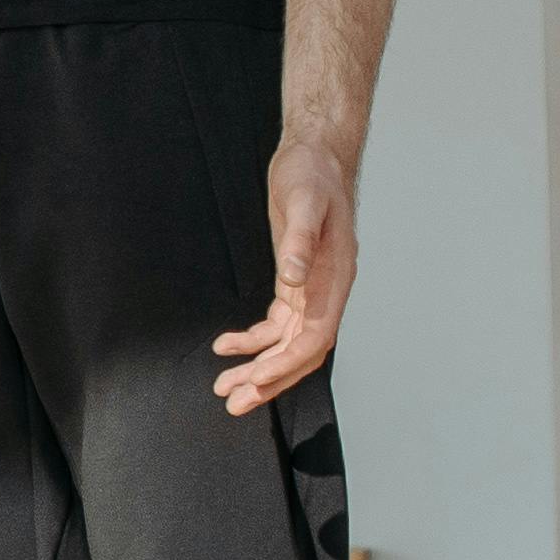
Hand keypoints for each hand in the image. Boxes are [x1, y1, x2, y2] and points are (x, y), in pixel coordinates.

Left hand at [213, 139, 355, 414]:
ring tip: (224, 386)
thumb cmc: (312, 176)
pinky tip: (226, 346)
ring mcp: (312, 289)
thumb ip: (298, 242)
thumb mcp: (303, 202)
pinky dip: (253, 340)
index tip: (256, 381)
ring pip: (288, 344)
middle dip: (270, 380)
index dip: (287, 364)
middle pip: (301, 351)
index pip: (315, 338)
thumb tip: (292, 280)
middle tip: (232, 402)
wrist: (315, 157)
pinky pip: (277, 324)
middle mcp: (326, 292)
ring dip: (259, 367)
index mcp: (335, 280)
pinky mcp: (295, 283)